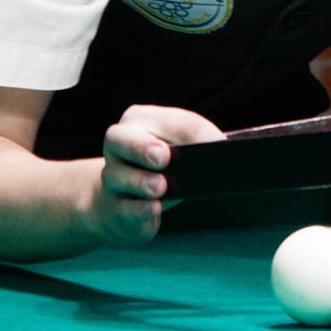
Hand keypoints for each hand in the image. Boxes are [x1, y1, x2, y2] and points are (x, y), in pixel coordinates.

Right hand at [88, 105, 225, 247]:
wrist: (129, 205)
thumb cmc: (162, 169)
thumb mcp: (181, 149)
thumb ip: (197, 141)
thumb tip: (219, 146)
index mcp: (138, 121)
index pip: (166, 120)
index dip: (190, 133)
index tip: (214, 144)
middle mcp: (118, 146)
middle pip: (119, 138)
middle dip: (141, 146)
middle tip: (163, 157)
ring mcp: (111, 178)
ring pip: (117, 175)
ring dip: (141, 181)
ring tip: (161, 186)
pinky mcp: (115, 209)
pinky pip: (124, 207)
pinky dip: (140, 208)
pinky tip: (154, 207)